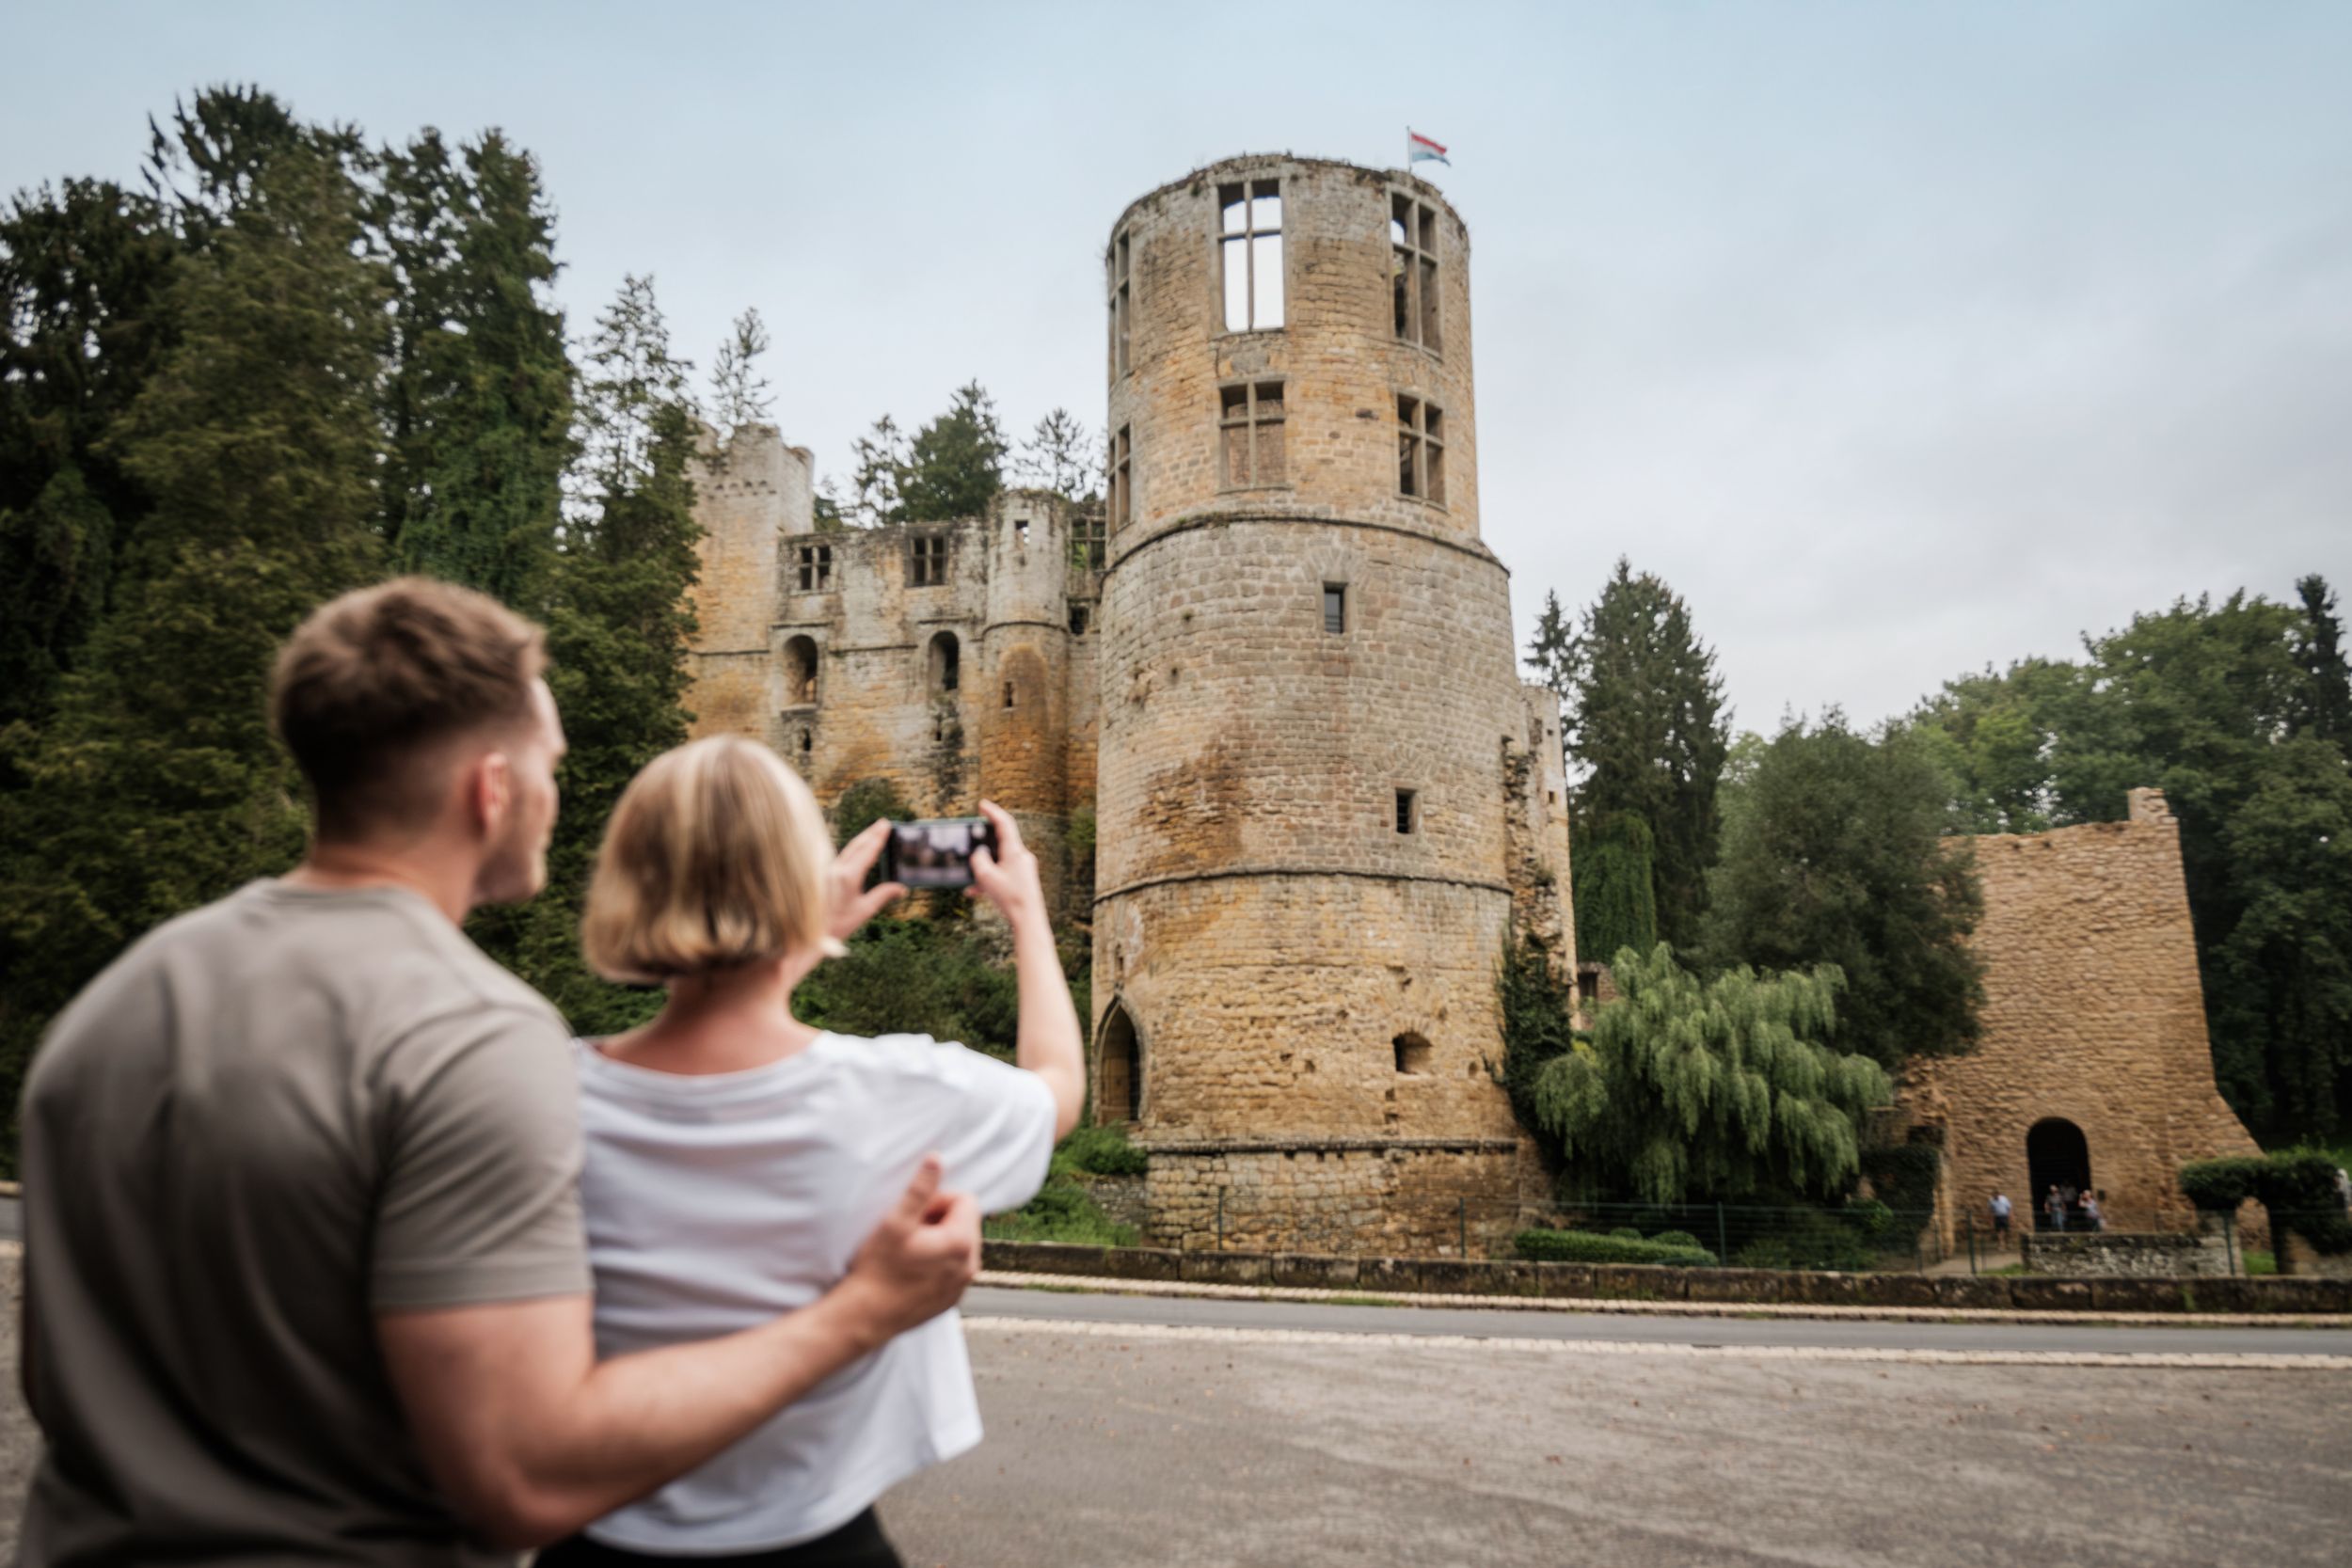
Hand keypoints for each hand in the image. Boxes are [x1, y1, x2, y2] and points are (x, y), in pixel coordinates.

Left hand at [826, 819, 906, 942]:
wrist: (810, 933)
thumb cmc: (837, 924)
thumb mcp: (864, 910)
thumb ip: (883, 895)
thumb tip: (901, 888)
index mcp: (848, 877)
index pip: (867, 852)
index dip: (878, 838)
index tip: (886, 826)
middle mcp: (836, 870)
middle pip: (857, 845)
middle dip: (870, 833)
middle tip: (882, 822)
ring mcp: (828, 871)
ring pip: (847, 850)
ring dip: (861, 839)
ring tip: (872, 831)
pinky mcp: (823, 875)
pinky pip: (840, 857)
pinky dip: (852, 850)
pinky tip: (856, 849)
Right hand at [843, 1155, 980, 1338]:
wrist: (864, 1317)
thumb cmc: (877, 1268)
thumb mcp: (895, 1222)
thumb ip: (920, 1188)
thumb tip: (937, 1158)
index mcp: (962, 1242)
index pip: (965, 1200)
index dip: (937, 1201)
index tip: (914, 1216)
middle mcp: (971, 1265)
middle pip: (964, 1222)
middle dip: (939, 1220)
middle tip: (908, 1233)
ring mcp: (962, 1285)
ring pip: (958, 1245)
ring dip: (938, 1241)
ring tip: (908, 1252)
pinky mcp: (951, 1299)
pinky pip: (952, 1268)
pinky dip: (937, 1263)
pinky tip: (911, 1270)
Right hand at [966, 799, 1045, 928]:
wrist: (1028, 919)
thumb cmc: (1009, 897)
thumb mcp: (986, 877)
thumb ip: (979, 860)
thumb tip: (979, 853)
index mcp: (1015, 851)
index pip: (1004, 824)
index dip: (992, 812)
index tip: (982, 804)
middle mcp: (1021, 856)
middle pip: (1001, 841)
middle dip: (984, 843)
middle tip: (972, 838)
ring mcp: (1023, 868)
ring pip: (999, 860)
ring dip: (984, 868)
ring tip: (970, 880)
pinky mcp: (1023, 879)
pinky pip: (1003, 873)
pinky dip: (990, 879)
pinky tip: (975, 892)